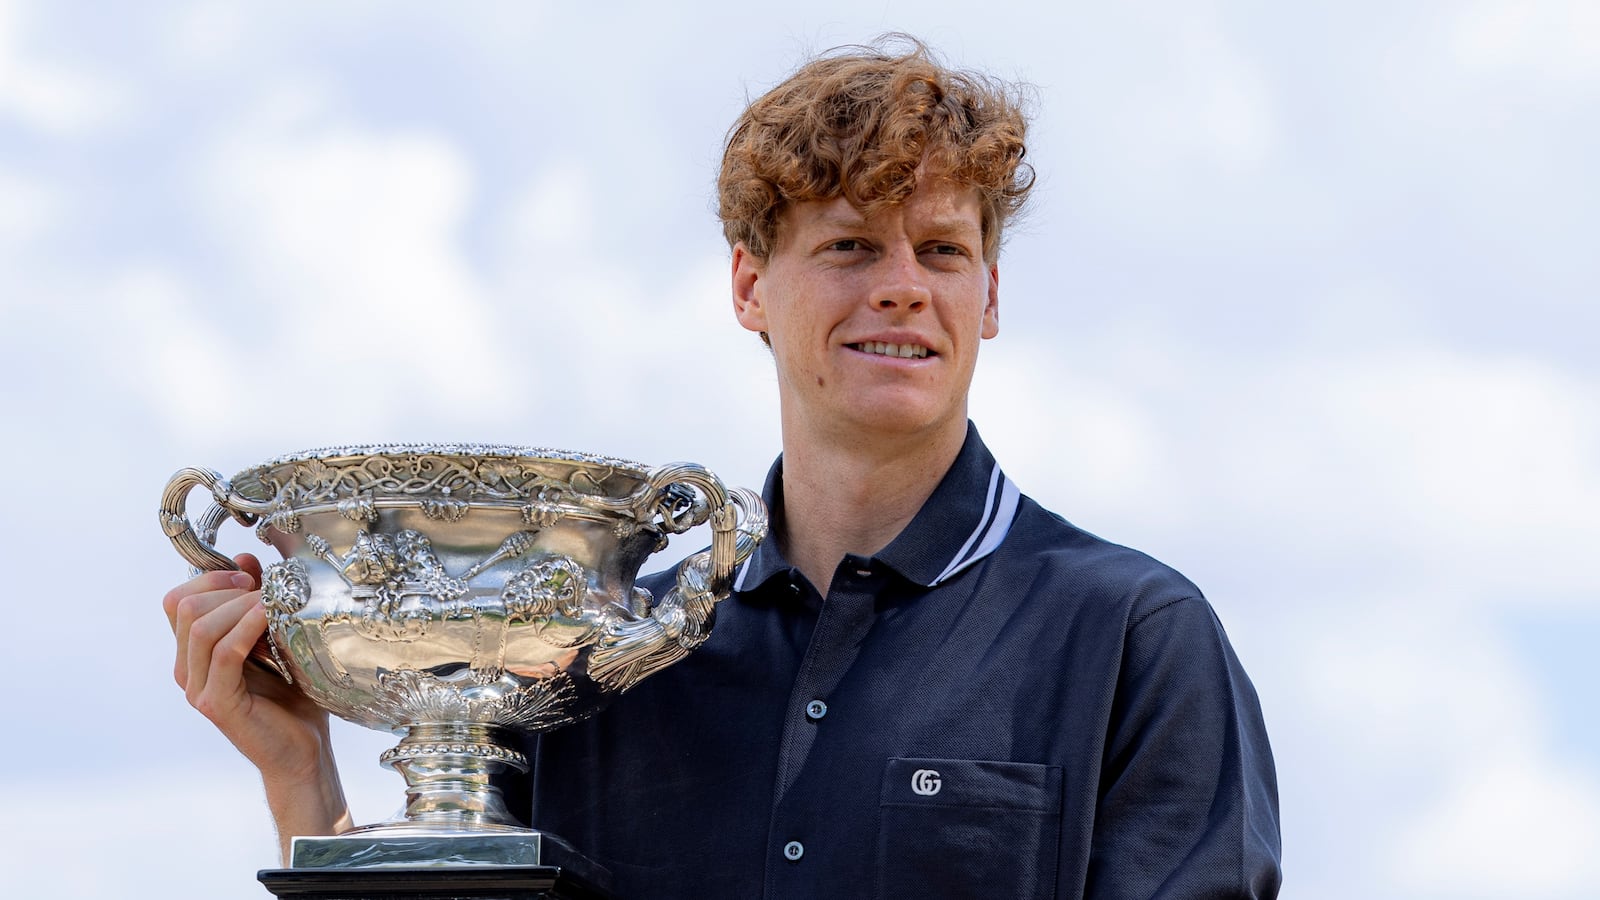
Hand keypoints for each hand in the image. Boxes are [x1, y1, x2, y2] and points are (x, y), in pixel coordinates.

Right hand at [164, 553, 349, 854]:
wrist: (304, 750)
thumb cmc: (293, 695)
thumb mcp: (276, 637)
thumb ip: (256, 601)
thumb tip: (246, 557)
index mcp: (194, 653)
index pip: (178, 599)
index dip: (211, 578)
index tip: (249, 575)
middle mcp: (187, 669)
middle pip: (185, 606)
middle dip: (227, 588)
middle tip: (264, 591)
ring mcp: (198, 688)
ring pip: (200, 626)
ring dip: (239, 605)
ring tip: (272, 603)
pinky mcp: (218, 703)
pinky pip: (224, 653)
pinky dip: (247, 627)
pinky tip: (271, 617)